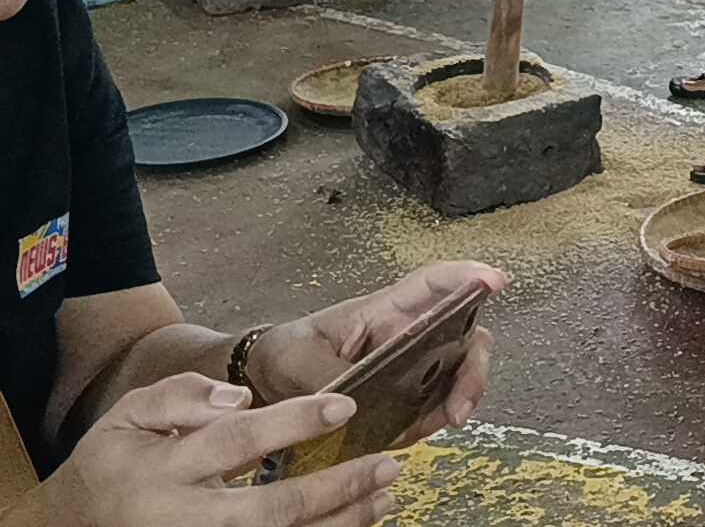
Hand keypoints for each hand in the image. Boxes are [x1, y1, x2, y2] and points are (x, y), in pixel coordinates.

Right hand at [40, 374, 399, 526]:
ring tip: (386, 493)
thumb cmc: (114, 464)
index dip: (292, 422)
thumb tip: (240, 397)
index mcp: (161, 471)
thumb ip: (180, 395)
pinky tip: (357, 521)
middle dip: (336, 489)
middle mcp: (183, 520)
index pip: (235, 442)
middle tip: (386, 463)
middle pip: (271, 511)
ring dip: (342, 522)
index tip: (344, 406)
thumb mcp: (128, 416)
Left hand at [250, 262, 506, 446]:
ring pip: (460, 374)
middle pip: (465, 336)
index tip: (494, 280)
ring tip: (448, 419)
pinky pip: (436, 408)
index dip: (467, 277)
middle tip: (464, 397)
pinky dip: (436, 421)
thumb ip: (327, 377)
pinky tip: (417, 431)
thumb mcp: (298, 360)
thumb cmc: (285, 355)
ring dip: (463, 396)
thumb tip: (352, 405)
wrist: (266, 386)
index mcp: (385, 311)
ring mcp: (414, 368)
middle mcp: (410, 336)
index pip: (433, 285)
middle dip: (474, 365)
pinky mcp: (408, 399)